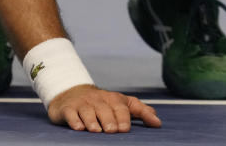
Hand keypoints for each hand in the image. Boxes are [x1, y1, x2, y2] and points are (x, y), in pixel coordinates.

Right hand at [46, 84, 161, 132]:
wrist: (72, 94)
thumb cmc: (102, 103)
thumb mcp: (121, 103)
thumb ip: (139, 111)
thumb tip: (157, 122)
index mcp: (112, 98)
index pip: (120, 106)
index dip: (123, 117)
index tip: (126, 129)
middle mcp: (97, 99)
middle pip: (104, 109)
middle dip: (109, 120)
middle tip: (113, 131)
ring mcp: (82, 103)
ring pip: (88, 111)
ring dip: (92, 121)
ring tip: (96, 131)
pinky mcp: (68, 109)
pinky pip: (71, 114)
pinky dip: (74, 121)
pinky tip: (78, 128)